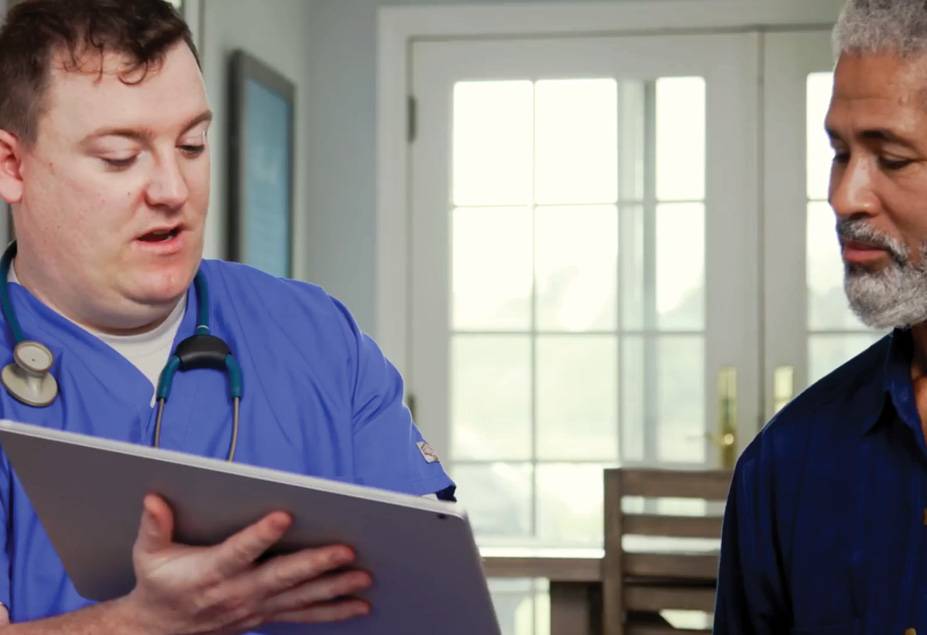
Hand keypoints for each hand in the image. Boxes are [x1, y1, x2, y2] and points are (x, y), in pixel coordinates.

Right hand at [122, 494, 371, 634]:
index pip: (239, 552)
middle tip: (347, 551)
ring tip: (364, 577)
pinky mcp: (266, 615)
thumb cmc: (158, 584)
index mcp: (210, 572)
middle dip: (316, 564)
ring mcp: (255, 607)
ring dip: (334, 588)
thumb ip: (153, 525)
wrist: (157, 631)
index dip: (260, 536)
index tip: (283, 516)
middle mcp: (237, 592)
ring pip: (300, 598)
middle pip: (282, 577)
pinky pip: (304, 615)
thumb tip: (154, 498)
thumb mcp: (147, 554)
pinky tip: (359, 604)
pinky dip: (333, 611)